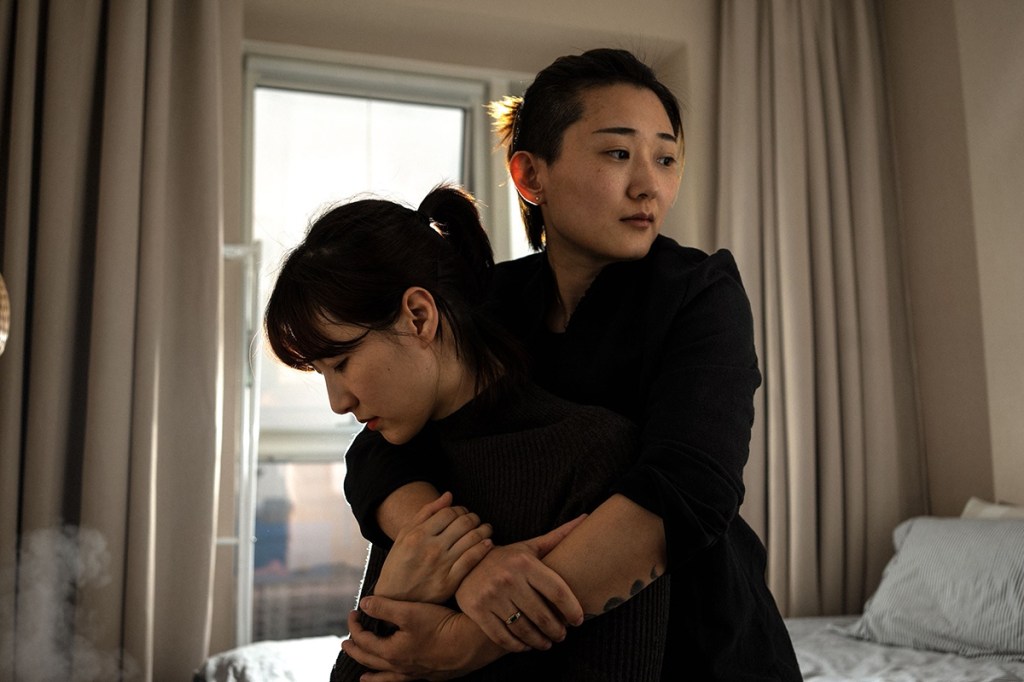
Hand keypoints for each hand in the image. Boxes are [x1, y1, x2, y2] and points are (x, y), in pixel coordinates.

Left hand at [342, 596, 504, 680]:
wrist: (471, 643)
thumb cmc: (440, 626)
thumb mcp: (409, 611)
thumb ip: (384, 607)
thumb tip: (363, 604)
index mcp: (391, 652)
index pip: (365, 640)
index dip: (355, 626)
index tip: (353, 612)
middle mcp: (400, 667)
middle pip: (371, 661)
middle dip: (356, 651)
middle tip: (345, 643)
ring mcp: (415, 674)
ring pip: (386, 677)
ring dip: (372, 674)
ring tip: (362, 677)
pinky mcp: (429, 675)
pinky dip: (392, 681)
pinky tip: (398, 678)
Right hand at [374, 492, 492, 602]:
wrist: (393, 598)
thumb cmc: (399, 563)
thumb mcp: (405, 534)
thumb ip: (427, 512)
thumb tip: (449, 495)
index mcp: (418, 534)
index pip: (449, 512)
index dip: (460, 509)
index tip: (464, 512)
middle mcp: (431, 548)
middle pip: (464, 523)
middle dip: (474, 518)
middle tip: (476, 520)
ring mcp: (441, 566)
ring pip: (472, 539)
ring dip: (484, 530)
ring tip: (486, 529)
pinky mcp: (449, 582)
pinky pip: (472, 560)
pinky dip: (483, 548)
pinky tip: (487, 544)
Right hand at [455, 515, 585, 651]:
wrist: (465, 563)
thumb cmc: (506, 558)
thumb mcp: (530, 546)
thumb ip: (558, 537)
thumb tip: (586, 518)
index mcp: (524, 562)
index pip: (557, 591)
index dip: (572, 609)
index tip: (578, 620)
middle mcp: (508, 578)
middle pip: (542, 615)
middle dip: (557, 630)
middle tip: (562, 636)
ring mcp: (491, 596)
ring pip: (523, 629)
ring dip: (539, 641)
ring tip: (547, 643)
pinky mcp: (477, 610)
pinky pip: (502, 637)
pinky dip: (517, 645)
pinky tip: (526, 645)